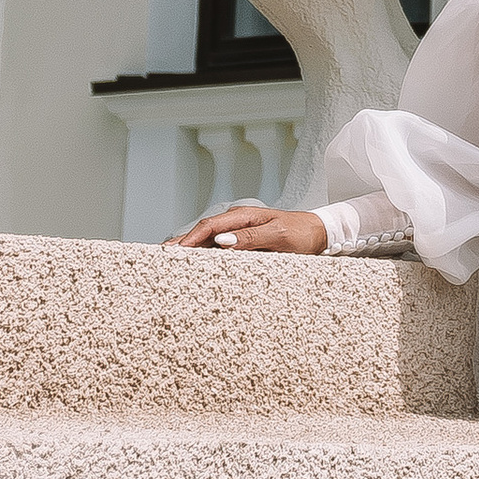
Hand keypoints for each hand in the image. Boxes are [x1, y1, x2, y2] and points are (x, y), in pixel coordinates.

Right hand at [172, 204, 328, 253]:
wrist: (319, 233)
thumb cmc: (301, 232)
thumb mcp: (278, 235)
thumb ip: (250, 237)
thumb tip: (222, 242)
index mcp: (244, 215)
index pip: (210, 226)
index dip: (190, 239)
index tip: (174, 251)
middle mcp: (238, 222)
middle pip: (204, 232)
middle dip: (182, 243)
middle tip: (160, 255)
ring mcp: (240, 231)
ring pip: (209, 240)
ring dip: (191, 249)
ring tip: (169, 260)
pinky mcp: (245, 242)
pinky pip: (221, 247)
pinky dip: (205, 254)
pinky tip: (194, 262)